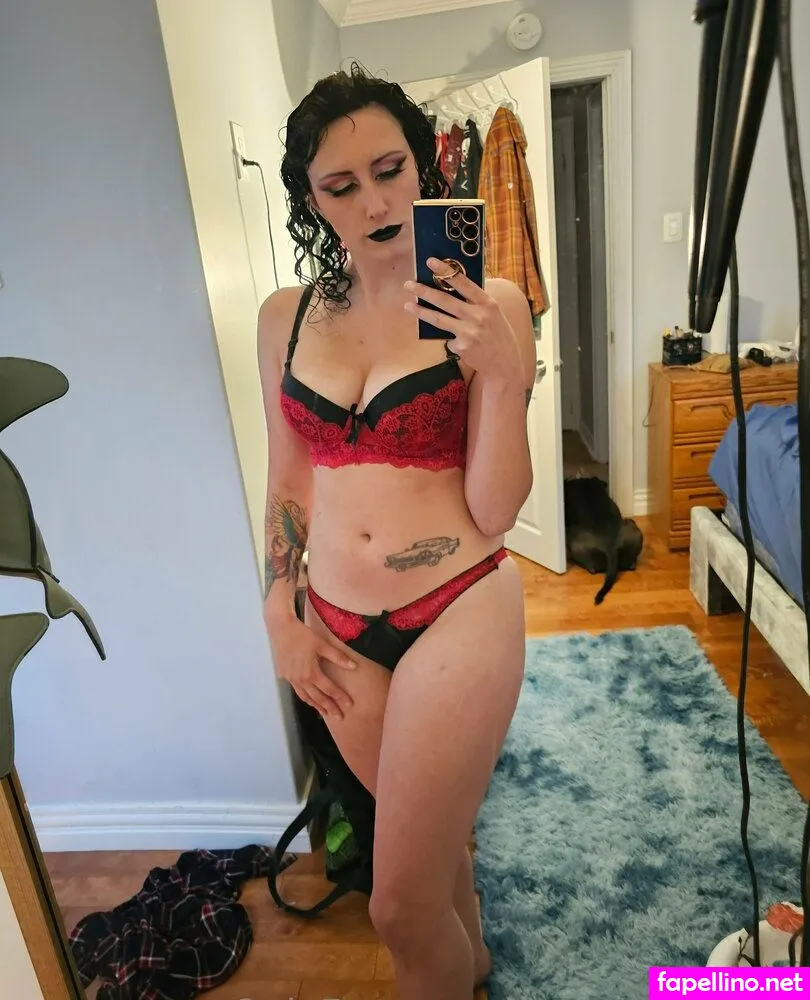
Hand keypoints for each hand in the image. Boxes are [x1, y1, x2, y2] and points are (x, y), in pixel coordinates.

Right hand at [266, 612, 355, 719]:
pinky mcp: (284, 676)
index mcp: (311, 673)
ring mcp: (290, 679)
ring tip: (325, 712)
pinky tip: (310, 698)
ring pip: (305, 697)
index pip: (329, 689)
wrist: (281, 628)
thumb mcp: (322, 644)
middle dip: (329, 708)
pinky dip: (305, 697)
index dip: (340, 697)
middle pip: (317, 698)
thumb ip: (338, 657)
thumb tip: (354, 666)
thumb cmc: (303, 635)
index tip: (350, 705)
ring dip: (316, 706)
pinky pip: (297, 691)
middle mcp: (300, 680)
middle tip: (340, 717)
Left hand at [404, 258, 523, 385]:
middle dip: (424, 291)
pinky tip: (458, 342)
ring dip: (420, 311)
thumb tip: (450, 288)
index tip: (431, 262)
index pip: (463, 282)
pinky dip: (448, 337)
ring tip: (408, 305)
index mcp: (487, 303)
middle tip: (409, 284)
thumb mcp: (493, 313)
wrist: (505, 363)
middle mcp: (477, 316)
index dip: (445, 271)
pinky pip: (446, 338)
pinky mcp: (461, 346)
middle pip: (444, 300)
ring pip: (437, 319)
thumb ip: (475, 302)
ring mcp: (468, 332)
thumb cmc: (497, 334)